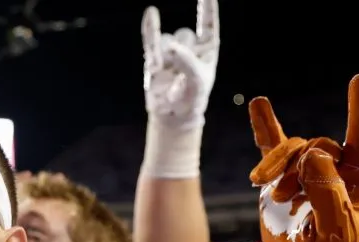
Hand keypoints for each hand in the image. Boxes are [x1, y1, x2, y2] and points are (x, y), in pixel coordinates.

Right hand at [141, 0, 218, 127]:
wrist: (173, 115)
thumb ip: (187, 61)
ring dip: (167, 57)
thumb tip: (170, 46)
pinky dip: (150, 29)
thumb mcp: (198, 81)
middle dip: (181, 52)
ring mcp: (171, 52)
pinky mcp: (154, 58)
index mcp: (207, 50)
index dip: (208, 9)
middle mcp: (189, 47)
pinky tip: (151, 13)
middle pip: (184, 35)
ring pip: (167, 40)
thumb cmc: (191, 98)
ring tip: (170, 76)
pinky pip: (151, 40)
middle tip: (181, 73)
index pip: (208, 25)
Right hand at [249, 73, 358, 241]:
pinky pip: (272, 146)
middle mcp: (336, 169)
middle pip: (317, 146)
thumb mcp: (335, 232)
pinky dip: (265, 127)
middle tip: (285, 195)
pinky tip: (259, 104)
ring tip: (262, 187)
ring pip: (292, 150)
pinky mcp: (280, 178)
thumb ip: (327, 195)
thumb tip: (312, 155)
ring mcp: (307, 171)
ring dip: (276, 166)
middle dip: (297, 166)